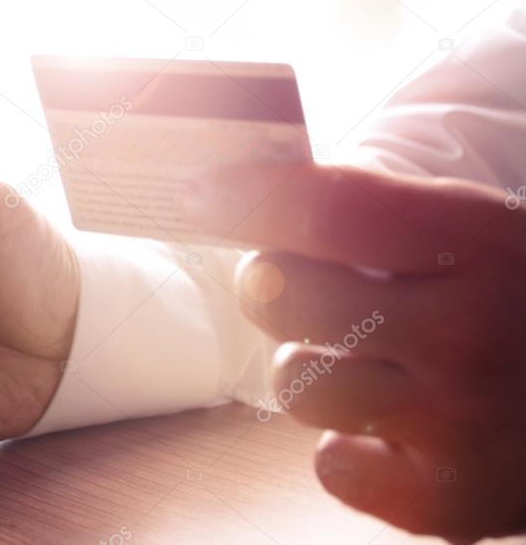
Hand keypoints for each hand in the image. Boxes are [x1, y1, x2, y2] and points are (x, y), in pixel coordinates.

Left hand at [195, 162, 525, 540]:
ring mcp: (460, 426)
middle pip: (280, 293)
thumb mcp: (478, 234)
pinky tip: (396, 427)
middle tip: (300, 285)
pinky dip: (349, 445)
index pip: (331, 212)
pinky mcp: (447, 502)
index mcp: (484, 245)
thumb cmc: (518, 304)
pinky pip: (329, 462)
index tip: (201, 193)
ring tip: (371, 363)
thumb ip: (376, 213)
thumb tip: (248, 194)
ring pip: (294, 381)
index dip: (248, 197)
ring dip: (312, 367)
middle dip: (271, 282)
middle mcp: (471, 336)